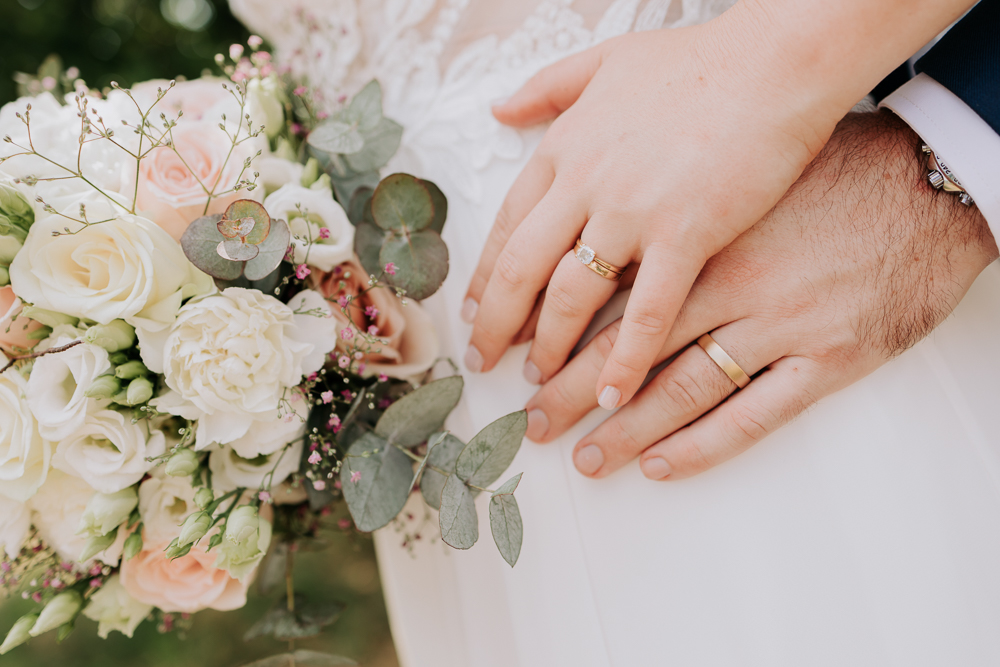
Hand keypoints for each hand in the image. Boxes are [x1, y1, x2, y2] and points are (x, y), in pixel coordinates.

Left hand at [463, 0, 976, 411]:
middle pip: (523, 269)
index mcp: (565, 148)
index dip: (487, 277)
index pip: (508, 226)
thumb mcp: (608, 58)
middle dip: (498, 324)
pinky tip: (615, 394)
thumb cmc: (700, 61)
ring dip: (552, 348)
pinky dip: (627, 359)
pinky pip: (649, 314)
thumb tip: (500, 106)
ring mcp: (635, 212)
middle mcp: (586, 183)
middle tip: (485, 363)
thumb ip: (549, 87)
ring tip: (542, 388)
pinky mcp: (691, 236)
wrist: (778, 59)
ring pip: (573, 297)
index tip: (475, 315)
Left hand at [523, 111, 997, 479]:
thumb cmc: (831, 169)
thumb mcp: (738, 172)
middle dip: (575, 391)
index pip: (610, 295)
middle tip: (536, 421)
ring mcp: (782, 325)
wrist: (929, 184)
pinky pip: (755, 414)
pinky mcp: (829, 359)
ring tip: (587, 457)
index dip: (561, 333)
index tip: (523, 360)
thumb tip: (601, 234)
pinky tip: (661, 465)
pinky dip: (703, 445)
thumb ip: (672, 207)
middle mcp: (733, 284)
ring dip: (627, 431)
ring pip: (684, 390)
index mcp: (702, 237)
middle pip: (632, 349)